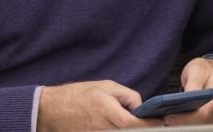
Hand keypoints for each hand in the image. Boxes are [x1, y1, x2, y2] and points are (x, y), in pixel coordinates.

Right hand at [37, 80, 163, 130]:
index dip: (148, 124)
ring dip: (128, 129)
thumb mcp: (105, 85)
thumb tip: (140, 107)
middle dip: (141, 128)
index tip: (160, 122)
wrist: (52, 109)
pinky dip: (117, 131)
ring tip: (130, 121)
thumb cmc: (78, 94)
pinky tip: (118, 125)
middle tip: (151, 123)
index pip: (132, 122)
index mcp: (104, 108)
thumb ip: (126, 95)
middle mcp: (100, 126)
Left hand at [162, 57, 212, 125]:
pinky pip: (192, 126)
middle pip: (197, 125)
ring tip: (161, 120)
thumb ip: (194, 83)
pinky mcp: (203, 123)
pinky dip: (180, 124)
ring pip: (194, 127)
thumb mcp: (197, 71)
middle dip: (178, 124)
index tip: (168, 117)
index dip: (184, 119)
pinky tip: (167, 120)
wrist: (211, 73)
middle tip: (161, 120)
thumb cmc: (204, 71)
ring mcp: (210, 120)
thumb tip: (188, 95)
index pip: (201, 115)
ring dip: (178, 125)